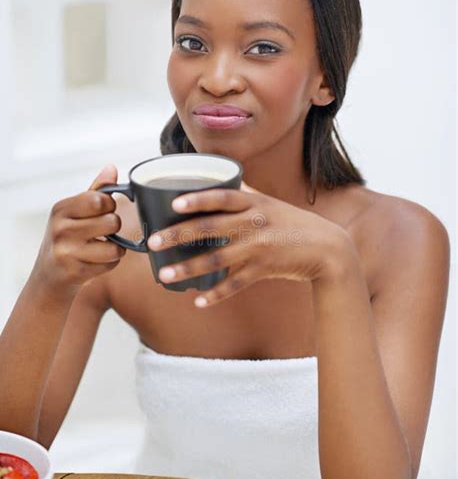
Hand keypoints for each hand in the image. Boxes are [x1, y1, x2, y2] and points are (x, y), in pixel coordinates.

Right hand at [33, 165, 126, 294]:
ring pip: (115, 246)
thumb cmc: (66, 239)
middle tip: (104, 231)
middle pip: (112, 221)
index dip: (110, 205)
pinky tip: (96, 261)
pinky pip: (111, 263)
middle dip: (114, 227)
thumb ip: (96, 191)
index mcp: (61, 209)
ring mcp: (67, 251)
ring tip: (101, 247)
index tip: (104, 211)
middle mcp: (61, 228)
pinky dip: (110, 263)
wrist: (48, 277)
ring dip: (115, 248)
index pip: (101, 200)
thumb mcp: (74, 213)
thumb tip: (112, 168)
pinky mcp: (75, 272)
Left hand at [147, 181, 347, 307]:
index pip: (222, 196)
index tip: (174, 204)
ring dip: (188, 269)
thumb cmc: (292, 222)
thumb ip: (243, 192)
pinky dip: (216, 294)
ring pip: (217, 260)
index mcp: (254, 203)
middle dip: (179, 235)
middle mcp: (254, 223)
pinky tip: (198, 301)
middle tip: (153, 242)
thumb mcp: (269, 202)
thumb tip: (218, 177)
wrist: (326, 248)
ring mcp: (259, 248)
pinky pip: (235, 284)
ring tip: (164, 276)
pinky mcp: (263, 269)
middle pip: (211, 228)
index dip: (198, 199)